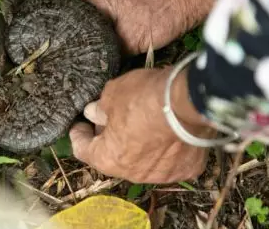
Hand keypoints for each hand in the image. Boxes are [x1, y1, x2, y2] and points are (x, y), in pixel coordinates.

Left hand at [69, 67, 215, 182]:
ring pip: (143, 160)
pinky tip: (165, 132)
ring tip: (140, 125)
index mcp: (108, 159)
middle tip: (109, 120)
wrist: (189, 102)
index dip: (79, 135)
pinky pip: (170, 159)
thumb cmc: (143, 98)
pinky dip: (164, 148)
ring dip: (137, 145)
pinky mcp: (187, 169)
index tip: (80, 125)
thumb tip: (93, 113)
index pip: (83, 151)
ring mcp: (162, 174)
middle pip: (114, 157)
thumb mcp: (112, 94)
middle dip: (109, 138)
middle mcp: (133, 174)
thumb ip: (100, 108)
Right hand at [84, 0, 226, 54]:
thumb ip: (108, 53)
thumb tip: (96, 68)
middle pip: (85, 23)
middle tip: (83, 63)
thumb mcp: (131, 41)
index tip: (73, 60)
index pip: (72, 23)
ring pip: (100, 22)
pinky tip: (115, 47)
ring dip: (102, 37)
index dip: (73, 43)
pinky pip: (112, 18)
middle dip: (87, 42)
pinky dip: (113, 31)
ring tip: (97, 58)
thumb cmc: (160, 14)